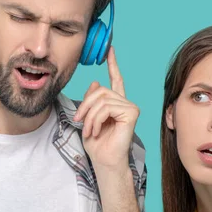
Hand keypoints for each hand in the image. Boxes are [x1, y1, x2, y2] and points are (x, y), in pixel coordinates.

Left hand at [73, 47, 138, 170]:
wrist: (104, 162)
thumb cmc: (97, 144)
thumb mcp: (87, 118)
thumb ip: (91, 100)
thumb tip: (95, 81)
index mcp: (115, 103)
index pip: (116, 79)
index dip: (113, 64)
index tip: (110, 50)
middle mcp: (125, 103)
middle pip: (100, 90)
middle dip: (85, 105)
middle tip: (79, 120)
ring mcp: (130, 107)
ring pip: (101, 99)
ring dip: (89, 116)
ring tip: (89, 130)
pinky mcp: (132, 113)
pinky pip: (106, 108)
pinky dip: (96, 120)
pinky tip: (97, 130)